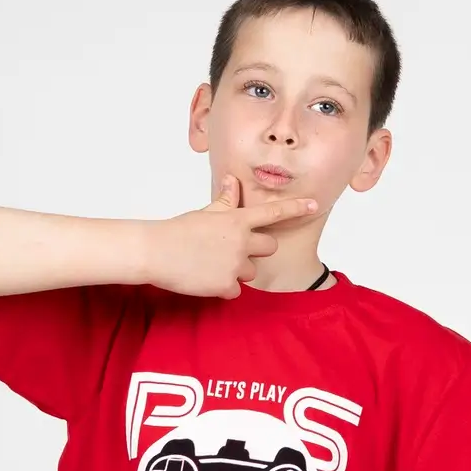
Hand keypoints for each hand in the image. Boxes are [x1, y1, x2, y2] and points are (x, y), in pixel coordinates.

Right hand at [142, 175, 317, 298]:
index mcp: (237, 220)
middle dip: (257, 250)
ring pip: (251, 271)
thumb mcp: (205, 213)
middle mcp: (241, 242)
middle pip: (269, 247)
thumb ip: (225, 202)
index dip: (296, 208)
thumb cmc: (179, 230)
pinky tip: (205, 278)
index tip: (314, 203)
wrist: (156, 252)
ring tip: (211, 264)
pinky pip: (235, 290)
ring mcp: (235, 265)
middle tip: (233, 250)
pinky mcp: (226, 286)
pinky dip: (223, 288)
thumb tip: (232, 180)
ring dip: (237, 270)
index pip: (272, 213)